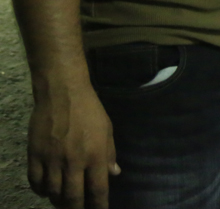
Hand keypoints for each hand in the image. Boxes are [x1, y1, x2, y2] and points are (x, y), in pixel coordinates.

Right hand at [28, 80, 119, 208]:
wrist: (62, 93)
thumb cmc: (90, 110)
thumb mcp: (107, 130)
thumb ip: (109, 154)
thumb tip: (114, 174)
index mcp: (95, 155)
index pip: (98, 189)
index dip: (99, 205)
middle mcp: (73, 161)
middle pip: (73, 196)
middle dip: (77, 208)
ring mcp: (52, 159)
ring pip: (53, 192)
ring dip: (59, 201)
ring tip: (64, 202)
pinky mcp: (35, 154)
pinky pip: (35, 181)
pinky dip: (41, 190)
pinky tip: (47, 190)